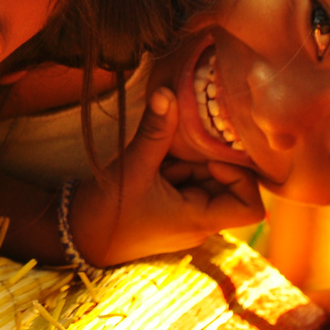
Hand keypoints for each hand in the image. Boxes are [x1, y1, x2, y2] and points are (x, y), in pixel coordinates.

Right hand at [71, 87, 265, 265]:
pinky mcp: (173, 208)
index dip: (241, 178)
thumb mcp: (132, 167)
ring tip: (159, 158)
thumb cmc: (107, 213)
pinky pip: (187, 181)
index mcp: (199, 221)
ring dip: (186, 161)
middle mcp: (200, 222)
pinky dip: (174, 166)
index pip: (252, 207)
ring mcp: (187, 216)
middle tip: (179, 146)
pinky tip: (153, 163)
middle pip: (229, 185)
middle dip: (205, 159)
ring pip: (205, 178)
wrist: (78, 238)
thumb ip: (155, 130)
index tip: (211, 158)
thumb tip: (167, 91)